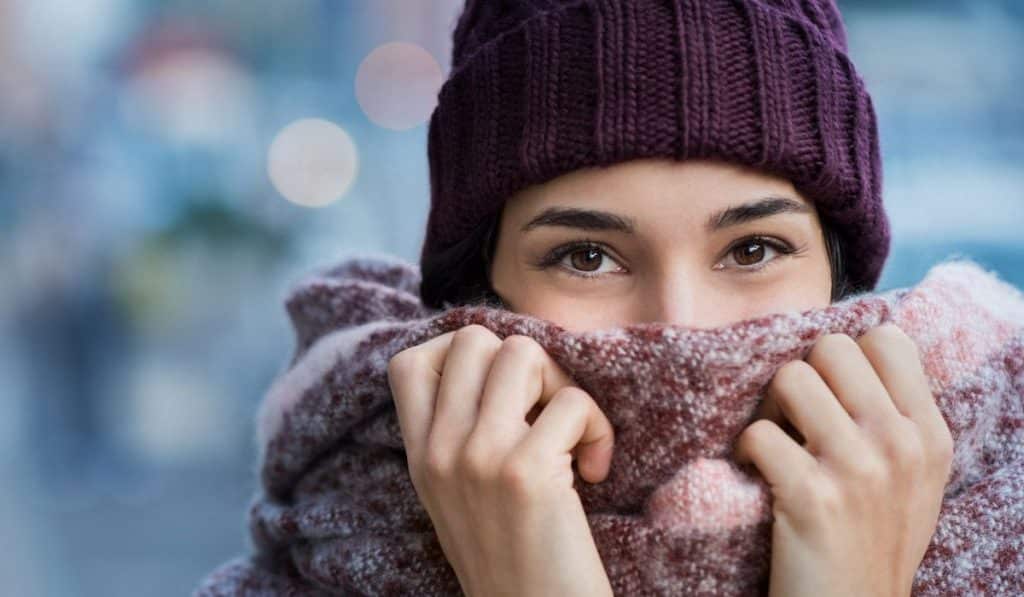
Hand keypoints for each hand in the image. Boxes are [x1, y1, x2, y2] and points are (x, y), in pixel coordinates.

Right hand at [386, 324, 615, 596]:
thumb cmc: (514, 560)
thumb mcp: (458, 496)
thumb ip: (458, 436)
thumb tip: (501, 363)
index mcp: (420, 457)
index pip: (410, 363)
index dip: (461, 355)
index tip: (500, 393)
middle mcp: (440, 451)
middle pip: (474, 339)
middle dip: (524, 364)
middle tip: (544, 413)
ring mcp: (479, 457)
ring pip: (522, 353)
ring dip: (562, 385)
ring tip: (572, 436)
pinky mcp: (527, 472)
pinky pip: (573, 402)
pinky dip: (598, 430)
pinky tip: (595, 471)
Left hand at [734, 323, 953, 596]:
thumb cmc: (873, 539)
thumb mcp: (913, 477)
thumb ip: (894, 416)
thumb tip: (844, 352)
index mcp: (928, 433)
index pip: (887, 338)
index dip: (846, 357)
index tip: (832, 393)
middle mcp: (900, 443)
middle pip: (831, 349)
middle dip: (803, 376)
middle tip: (794, 417)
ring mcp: (858, 469)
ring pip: (791, 378)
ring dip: (769, 409)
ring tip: (775, 443)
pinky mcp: (811, 496)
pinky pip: (758, 433)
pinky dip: (745, 450)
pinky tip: (756, 474)